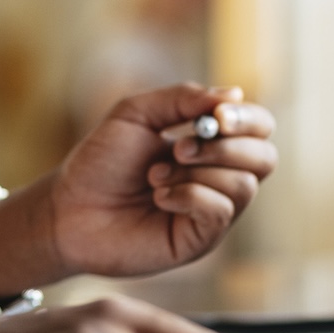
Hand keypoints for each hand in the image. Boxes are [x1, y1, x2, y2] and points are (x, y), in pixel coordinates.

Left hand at [0, 84, 275, 285]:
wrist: (68, 209)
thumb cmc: (100, 161)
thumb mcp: (136, 114)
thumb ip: (182, 98)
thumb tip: (234, 93)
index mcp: (210, 143)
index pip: (259, 127)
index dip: (247, 118)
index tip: (216, 116)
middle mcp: (219, 177)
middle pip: (265, 158)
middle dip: (227, 147)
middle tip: (180, 147)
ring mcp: (212, 210)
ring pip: (244, 185)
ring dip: (199, 172)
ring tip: (155, 175)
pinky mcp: (200, 239)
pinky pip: (220, 212)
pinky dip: (190, 196)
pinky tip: (160, 196)